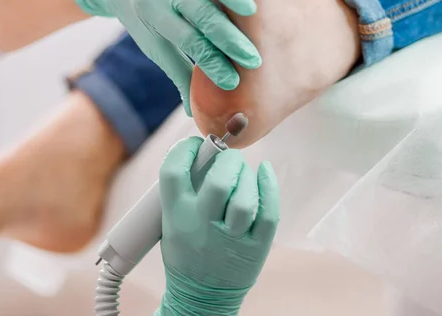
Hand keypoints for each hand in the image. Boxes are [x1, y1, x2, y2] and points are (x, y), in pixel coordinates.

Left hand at [72, 0, 261, 115]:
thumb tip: (194, 111)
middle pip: (199, 15)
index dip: (212, 63)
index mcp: (157, 17)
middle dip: (228, 38)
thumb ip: (179, 72)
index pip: (189, 43)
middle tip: (254, 58)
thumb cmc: (142, 15)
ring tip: (252, 11)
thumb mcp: (155, 44)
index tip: (235, 81)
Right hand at [156, 137, 279, 315]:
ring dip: (247, 176)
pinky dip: (269, 187)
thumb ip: (184, 190)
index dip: (184, 149)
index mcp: (176, 215)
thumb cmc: (186, 250)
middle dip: (227, 160)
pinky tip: (264, 173)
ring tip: (243, 174)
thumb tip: (204, 152)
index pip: (174, 171)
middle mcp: (202, 225)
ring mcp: (230, 239)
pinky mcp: (255, 248)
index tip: (195, 145)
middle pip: (218, 181)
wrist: (200, 296)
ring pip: (245, 198)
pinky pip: (268, 213)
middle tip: (229, 159)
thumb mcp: (171, 222)